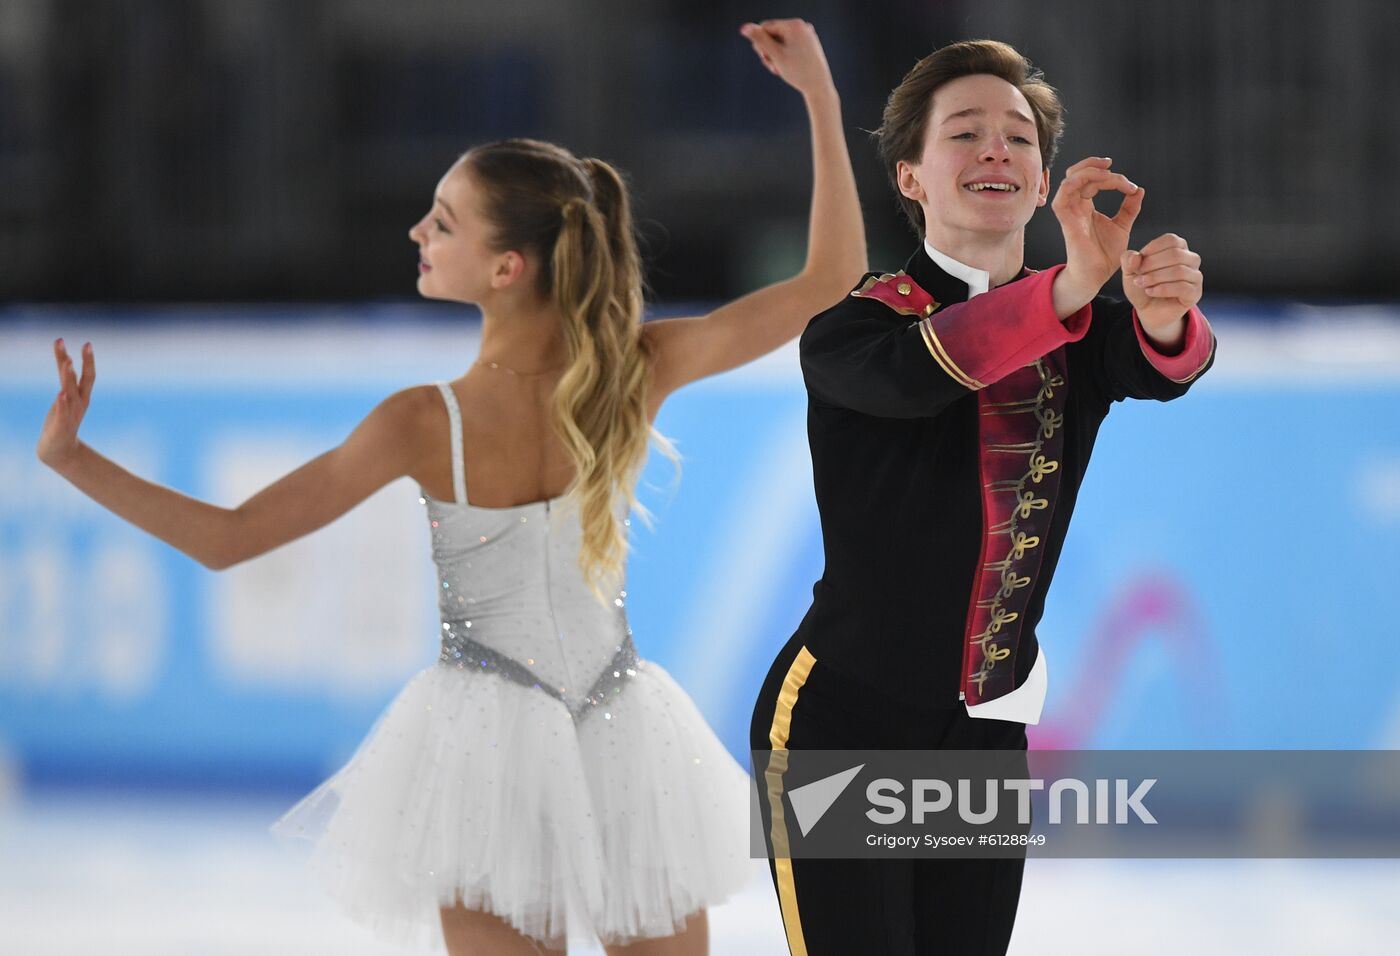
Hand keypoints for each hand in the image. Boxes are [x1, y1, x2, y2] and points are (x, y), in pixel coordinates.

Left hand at [37, 338, 93, 469]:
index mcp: (81, 396)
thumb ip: (65, 379)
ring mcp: (71, 414)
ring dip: (70, 378)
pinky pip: (63, 413)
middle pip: (86, 380)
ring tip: (68, 363)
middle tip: (87, 345)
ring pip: (71, 392)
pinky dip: (63, 404)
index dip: (87, 359)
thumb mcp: (63, 396)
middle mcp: (79, 403)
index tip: (87, 342)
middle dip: (87, 362)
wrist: (59, 450)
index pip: (87, 374)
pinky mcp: (61, 426)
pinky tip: (62, 394)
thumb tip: (66, 359)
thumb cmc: (60, 421)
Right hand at [739, 19, 833, 98]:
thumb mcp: (775, 55)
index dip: (761, 44)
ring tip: (779, 70)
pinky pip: (789, 45)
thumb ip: (759, 40)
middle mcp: (802, 26)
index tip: (765, 58)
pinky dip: (785, 56)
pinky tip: (786, 68)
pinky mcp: (808, 43)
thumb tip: (744, 27)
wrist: (819, 87)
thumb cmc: (798, 72)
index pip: (765, 27)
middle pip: (773, 34)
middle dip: (769, 51)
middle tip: (773, 67)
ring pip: (780, 41)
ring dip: (775, 56)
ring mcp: (806, 34)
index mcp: (794, 25)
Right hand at [1050, 157, 1142, 302]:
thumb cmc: (1104, 255)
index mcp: (1086, 206)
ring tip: (1109, 173)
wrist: (1095, 275)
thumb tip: (1140, 190)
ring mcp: (1070, 213)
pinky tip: (1097, 182)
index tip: (1131, 187)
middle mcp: (1076, 206)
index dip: (1111, 177)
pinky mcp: (1066, 221)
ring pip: (1070, 180)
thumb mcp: (1122, 226)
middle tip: (1111, 165)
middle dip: (1094, 164)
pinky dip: (1076, 183)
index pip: (1091, 180)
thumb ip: (1129, 208)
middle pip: (1076, 173)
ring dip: (1089, 171)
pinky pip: (1062, 197)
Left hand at [1121, 233, 1202, 339]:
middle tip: (1137, 275)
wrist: (1147, 310)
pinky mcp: (1195, 293)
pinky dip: (1163, 289)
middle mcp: (1190, 259)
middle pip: (1176, 254)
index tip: (1137, 262)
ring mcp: (1195, 276)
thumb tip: (1135, 256)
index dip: (1152, 249)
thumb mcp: (1129, 271)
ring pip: (1180, 270)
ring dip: (1156, 278)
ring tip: (1141, 284)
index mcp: (1178, 247)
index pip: (1171, 240)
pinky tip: (1150, 291)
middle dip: (1152, 264)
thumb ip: (1128, 260)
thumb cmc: (1142, 285)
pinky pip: (1183, 287)